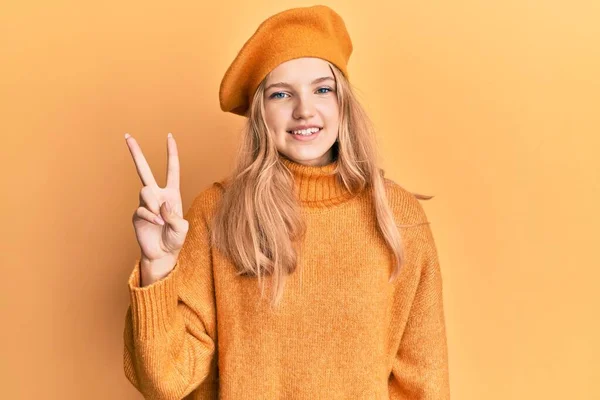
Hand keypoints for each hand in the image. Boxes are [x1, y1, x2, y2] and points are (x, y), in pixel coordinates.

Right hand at [125, 133, 188, 265]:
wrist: (162, 254)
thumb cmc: (175, 240)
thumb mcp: (182, 228)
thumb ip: (174, 216)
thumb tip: (161, 204)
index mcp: (172, 194)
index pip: (172, 170)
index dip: (172, 154)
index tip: (169, 136)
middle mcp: (157, 196)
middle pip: (144, 171)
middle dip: (136, 154)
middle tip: (127, 136)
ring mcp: (145, 204)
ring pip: (145, 191)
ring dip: (153, 204)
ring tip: (160, 219)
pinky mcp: (137, 215)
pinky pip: (142, 210)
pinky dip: (151, 217)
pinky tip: (156, 224)